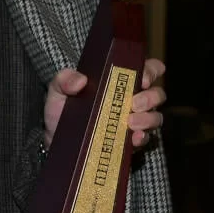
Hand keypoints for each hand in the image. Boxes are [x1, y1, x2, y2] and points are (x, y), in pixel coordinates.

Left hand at [44, 57, 165, 149]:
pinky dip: (142, 138)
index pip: (148, 69)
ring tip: (130, 122)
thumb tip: (80, 80)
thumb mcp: (58, 92)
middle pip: (157, 94)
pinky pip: (145, 140)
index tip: (142, 79)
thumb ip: (63, 80)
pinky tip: (134, 138)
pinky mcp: (130, 142)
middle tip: (134, 103)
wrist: (56, 142)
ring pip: (155, 117)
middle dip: (151, 97)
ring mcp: (134, 122)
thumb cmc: (62, 111)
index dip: (151, 71)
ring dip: (148, 118)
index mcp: (120, 82)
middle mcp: (133, 100)